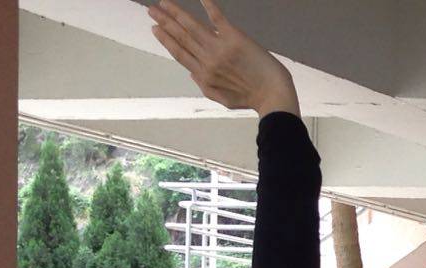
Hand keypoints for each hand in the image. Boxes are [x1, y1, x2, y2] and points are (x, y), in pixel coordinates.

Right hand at [149, 1, 298, 117]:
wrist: (274, 96)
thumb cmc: (251, 99)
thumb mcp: (222, 99)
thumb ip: (204, 86)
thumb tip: (191, 71)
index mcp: (203, 75)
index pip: (179, 52)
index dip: (165, 39)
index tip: (155, 28)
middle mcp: (208, 60)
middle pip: (181, 37)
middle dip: (164, 22)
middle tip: (151, 10)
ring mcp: (221, 48)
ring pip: (192, 26)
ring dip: (176, 13)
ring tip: (164, 3)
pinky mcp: (235, 38)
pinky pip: (217, 18)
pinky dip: (209, 6)